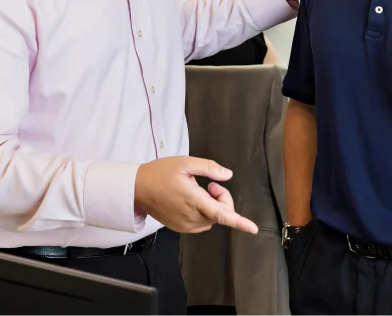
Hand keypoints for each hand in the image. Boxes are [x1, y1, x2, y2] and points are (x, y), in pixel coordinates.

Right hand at [134, 156, 257, 233]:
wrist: (138, 189)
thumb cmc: (160, 173)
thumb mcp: (185, 163)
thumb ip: (209, 168)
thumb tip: (227, 175)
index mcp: (193, 200)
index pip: (221, 214)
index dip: (239, 221)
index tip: (253, 228)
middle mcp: (191, 216)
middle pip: (220, 214)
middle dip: (222, 198)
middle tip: (211, 183)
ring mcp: (185, 224)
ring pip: (212, 219)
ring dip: (213, 206)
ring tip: (199, 190)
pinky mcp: (180, 228)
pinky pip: (201, 222)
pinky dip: (204, 211)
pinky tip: (192, 199)